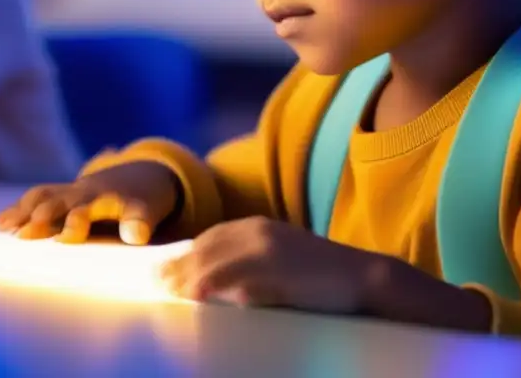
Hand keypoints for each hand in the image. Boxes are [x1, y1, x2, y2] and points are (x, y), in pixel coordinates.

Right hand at [0, 161, 181, 244]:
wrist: (138, 174)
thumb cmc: (143, 199)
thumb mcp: (148, 210)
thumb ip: (141, 223)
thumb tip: (135, 236)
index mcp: (108, 199)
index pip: (91, 210)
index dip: (78, 222)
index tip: (66, 237)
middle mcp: (85, 193)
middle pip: (60, 201)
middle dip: (43, 215)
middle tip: (24, 234)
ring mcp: (69, 192)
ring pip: (43, 197)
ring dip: (23, 212)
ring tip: (3, 227)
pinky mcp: (58, 195)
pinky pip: (35, 198)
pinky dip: (17, 210)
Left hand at [157, 216, 386, 312]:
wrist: (362, 278)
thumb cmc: (320, 275)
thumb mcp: (281, 256)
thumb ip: (249, 259)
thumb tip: (212, 278)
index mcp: (258, 225)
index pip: (211, 237)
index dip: (185, 254)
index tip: (165, 270)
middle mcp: (259, 231)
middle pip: (207, 248)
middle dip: (179, 266)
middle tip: (157, 285)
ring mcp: (269, 249)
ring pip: (216, 261)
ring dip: (190, 278)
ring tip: (170, 292)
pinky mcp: (278, 270)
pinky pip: (239, 278)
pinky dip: (216, 285)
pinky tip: (200, 295)